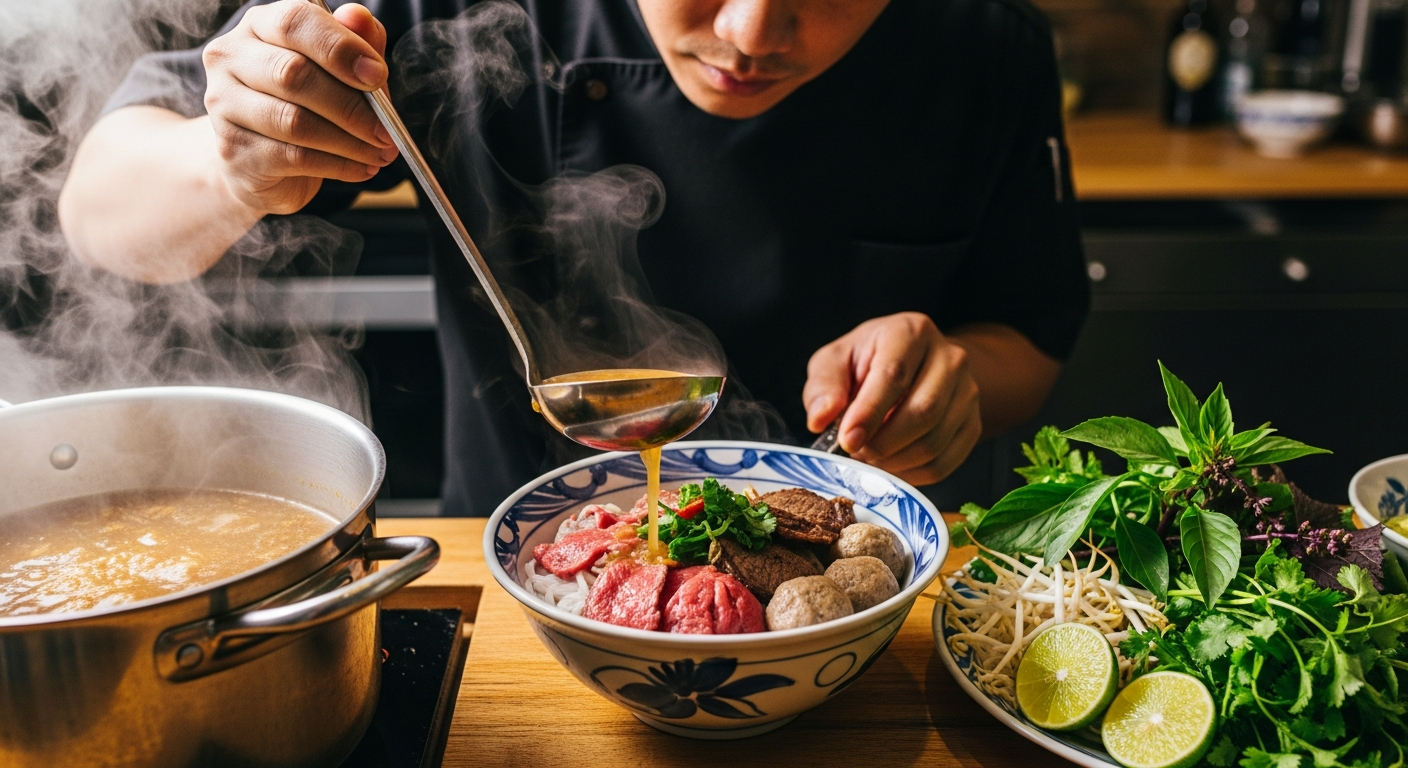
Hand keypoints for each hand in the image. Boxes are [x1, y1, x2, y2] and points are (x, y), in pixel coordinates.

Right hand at [202, 0, 397, 215]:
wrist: (260, 161)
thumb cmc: (305, 105)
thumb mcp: (336, 70)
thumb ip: (352, 42)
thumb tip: (359, 17)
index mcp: (259, 26)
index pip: (295, 22)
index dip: (340, 47)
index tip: (378, 76)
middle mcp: (230, 58)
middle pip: (294, 74)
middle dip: (352, 106)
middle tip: (387, 131)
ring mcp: (223, 105)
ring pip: (294, 121)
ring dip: (349, 141)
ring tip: (381, 154)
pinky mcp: (233, 150)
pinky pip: (294, 157)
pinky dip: (337, 164)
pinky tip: (361, 168)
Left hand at [803, 312, 981, 485]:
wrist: (911, 365)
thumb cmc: (865, 363)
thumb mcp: (835, 361)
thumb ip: (824, 386)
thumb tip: (820, 418)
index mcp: (911, 332)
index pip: (894, 375)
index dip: (869, 413)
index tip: (847, 441)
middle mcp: (949, 357)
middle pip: (923, 411)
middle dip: (883, 443)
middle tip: (856, 453)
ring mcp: (967, 391)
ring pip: (935, 441)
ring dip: (895, 462)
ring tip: (869, 458)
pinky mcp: (972, 423)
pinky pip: (945, 462)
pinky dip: (913, 475)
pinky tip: (890, 468)